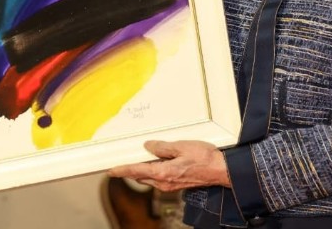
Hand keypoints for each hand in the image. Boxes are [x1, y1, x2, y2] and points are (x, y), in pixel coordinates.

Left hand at [107, 140, 230, 191]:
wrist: (221, 170)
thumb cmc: (204, 158)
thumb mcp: (181, 146)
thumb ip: (162, 147)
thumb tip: (147, 146)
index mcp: (163, 172)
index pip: (136, 171)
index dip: (122, 170)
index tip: (110, 170)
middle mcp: (164, 182)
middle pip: (140, 176)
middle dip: (130, 170)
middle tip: (119, 163)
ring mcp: (170, 185)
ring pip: (149, 178)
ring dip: (141, 171)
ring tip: (134, 160)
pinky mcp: (176, 184)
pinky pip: (158, 178)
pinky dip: (151, 171)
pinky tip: (153, 162)